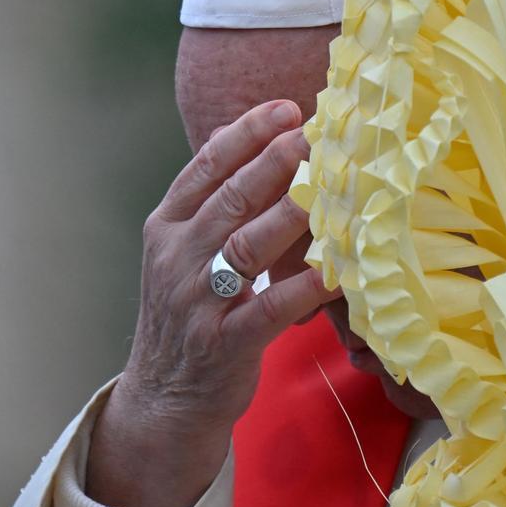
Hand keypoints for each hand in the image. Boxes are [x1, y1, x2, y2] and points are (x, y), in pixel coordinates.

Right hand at [85, 99, 337, 506]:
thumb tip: (232, 135)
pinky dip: (306, 287)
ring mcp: (196, 302)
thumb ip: (206, 199)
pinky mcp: (224, 344)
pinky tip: (339, 268)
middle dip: (276, 161)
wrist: (166, 398)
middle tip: (317, 133)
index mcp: (166, 227)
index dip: (247, 134)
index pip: (206, 167)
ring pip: (248, 246)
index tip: (287, 108)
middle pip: (231, 199)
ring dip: (294, 214)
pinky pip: (270, 307)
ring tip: (332, 187)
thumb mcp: (180, 251)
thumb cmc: (187, 313)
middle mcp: (175, 258)